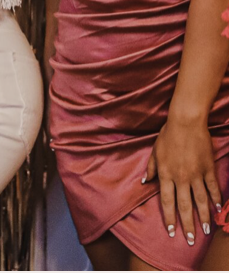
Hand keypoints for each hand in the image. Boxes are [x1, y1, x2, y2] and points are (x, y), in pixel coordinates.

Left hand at [144, 116, 222, 244]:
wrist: (186, 122)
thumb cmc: (168, 135)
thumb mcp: (155, 151)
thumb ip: (151, 168)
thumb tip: (144, 182)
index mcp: (166, 174)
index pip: (167, 201)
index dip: (169, 218)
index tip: (171, 232)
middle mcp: (181, 178)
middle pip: (185, 206)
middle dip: (187, 225)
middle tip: (190, 240)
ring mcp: (196, 174)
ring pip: (201, 201)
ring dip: (204, 218)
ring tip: (207, 231)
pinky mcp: (208, 169)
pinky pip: (213, 188)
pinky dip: (216, 200)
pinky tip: (218, 210)